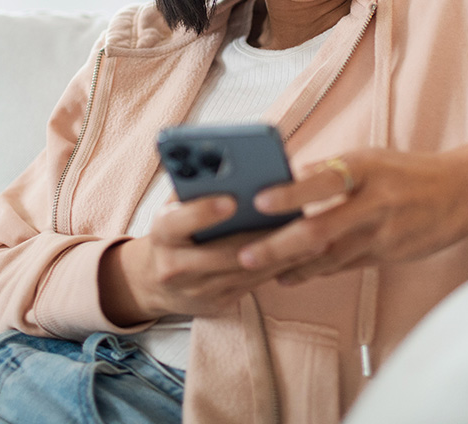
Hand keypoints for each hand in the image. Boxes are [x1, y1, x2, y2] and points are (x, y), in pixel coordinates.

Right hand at [100, 193, 325, 323]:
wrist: (151, 282)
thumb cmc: (174, 230)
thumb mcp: (173, 207)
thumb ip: (194, 188)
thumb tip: (227, 163)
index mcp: (161, 234)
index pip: (179, 222)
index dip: (203, 211)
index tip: (232, 199)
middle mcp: (174, 266)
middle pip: (223, 254)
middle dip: (262, 238)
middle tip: (297, 221)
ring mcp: (196, 290)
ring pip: (245, 272)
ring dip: (282, 256)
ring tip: (315, 238)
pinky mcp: (216, 304)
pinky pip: (253, 286)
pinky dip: (279, 269)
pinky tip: (305, 255)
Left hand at [236, 148, 467, 284]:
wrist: (462, 193)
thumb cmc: (407, 171)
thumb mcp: (370, 158)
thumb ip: (330, 171)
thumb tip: (285, 178)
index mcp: (366, 169)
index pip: (323, 181)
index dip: (291, 194)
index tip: (259, 201)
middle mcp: (374, 203)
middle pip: (320, 230)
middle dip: (279, 246)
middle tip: (245, 255)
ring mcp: (382, 234)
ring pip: (329, 257)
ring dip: (291, 266)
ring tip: (258, 270)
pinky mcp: (387, 256)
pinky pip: (344, 267)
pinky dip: (315, 271)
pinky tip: (290, 275)